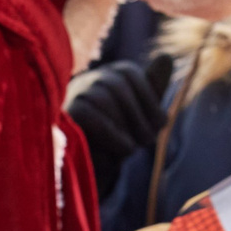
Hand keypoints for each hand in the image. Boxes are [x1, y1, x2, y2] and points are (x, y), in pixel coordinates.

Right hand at [65, 57, 175, 192]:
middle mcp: (86, 82)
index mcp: (106, 78)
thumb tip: (166, 56)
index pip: (128, 73)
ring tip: (134, 147)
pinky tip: (124, 149)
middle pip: (118, 83)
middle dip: (140, 113)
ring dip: (126, 125)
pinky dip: (113, 134)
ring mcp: (71, 99)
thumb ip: (153, 89)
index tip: (160, 123)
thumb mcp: (141, 117)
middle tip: (149, 139)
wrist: (89, 174)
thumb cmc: (117, 141)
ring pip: (104, 97)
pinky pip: (90, 116)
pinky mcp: (64, 118)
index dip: (149, 97)